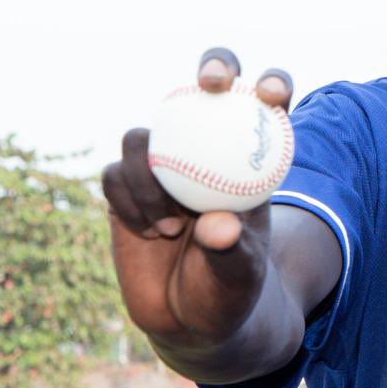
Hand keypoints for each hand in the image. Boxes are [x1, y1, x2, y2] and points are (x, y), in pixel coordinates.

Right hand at [103, 47, 294, 345]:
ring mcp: (161, 164)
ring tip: (169, 227)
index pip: (268, 108)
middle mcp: (205, 151)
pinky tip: (148, 233)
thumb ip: (231, 252)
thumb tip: (216, 226)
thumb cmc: (230, 292)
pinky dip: (128, 201)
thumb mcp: (239, 278)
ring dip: (150, 178)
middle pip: (207, 86)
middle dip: (214, 66)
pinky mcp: (124, 185)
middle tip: (210, 85)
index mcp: (249, 164)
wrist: (190, 320)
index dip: (272, 84)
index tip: (270, 94)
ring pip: (144, 136)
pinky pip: (114, 174)